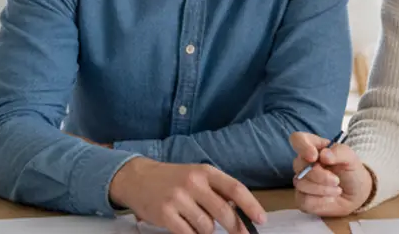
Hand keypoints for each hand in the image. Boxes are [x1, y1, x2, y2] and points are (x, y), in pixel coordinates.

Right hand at [108, 157, 265, 233]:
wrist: (137, 178)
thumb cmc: (173, 179)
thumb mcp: (196, 175)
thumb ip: (217, 190)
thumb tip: (241, 212)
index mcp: (205, 171)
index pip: (235, 189)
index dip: (251, 206)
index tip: (261, 219)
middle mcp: (193, 182)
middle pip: (223, 211)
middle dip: (234, 227)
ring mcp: (178, 198)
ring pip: (207, 226)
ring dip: (207, 231)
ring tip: (199, 224)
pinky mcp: (165, 214)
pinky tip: (187, 229)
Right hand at [289, 132, 374, 216]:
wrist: (356, 195)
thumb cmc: (351, 172)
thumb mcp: (351, 158)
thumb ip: (339, 152)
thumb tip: (323, 155)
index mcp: (314, 147)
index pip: (298, 139)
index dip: (302, 146)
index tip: (314, 157)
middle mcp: (304, 163)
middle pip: (298, 164)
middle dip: (319, 175)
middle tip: (336, 180)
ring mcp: (301, 181)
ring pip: (300, 184)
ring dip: (322, 189)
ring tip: (338, 190)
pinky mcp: (302, 198)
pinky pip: (303, 200)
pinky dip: (320, 201)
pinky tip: (330, 199)